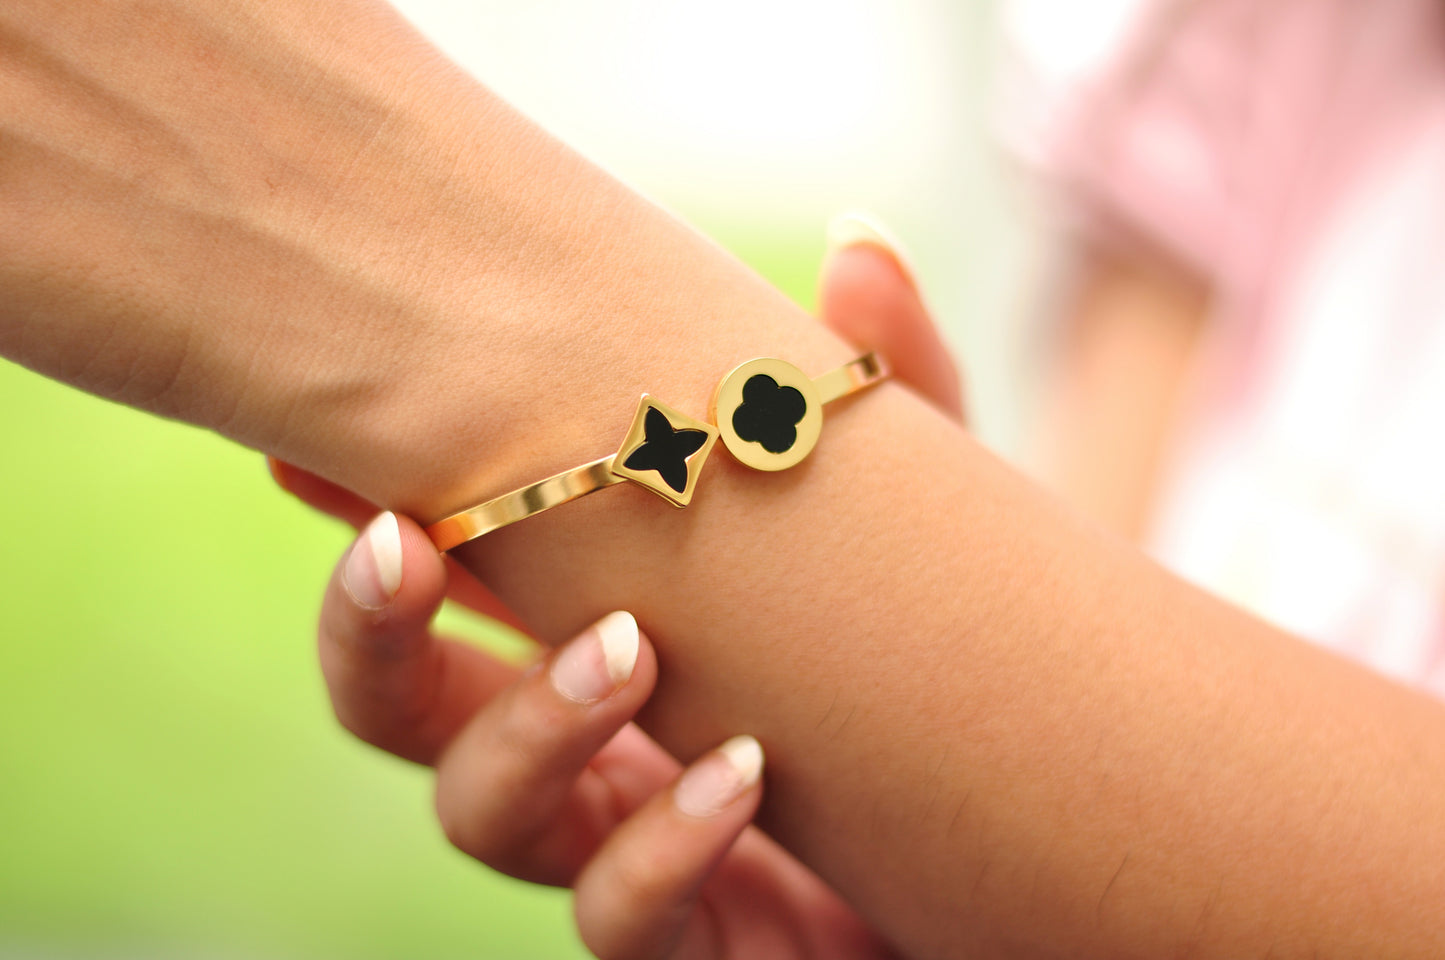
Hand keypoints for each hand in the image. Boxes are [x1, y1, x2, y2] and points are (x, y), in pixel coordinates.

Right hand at [273, 226, 963, 957]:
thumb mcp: (920, 518)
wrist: (1038, 822)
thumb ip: (890, 393)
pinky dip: (657, 851)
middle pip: (400, 710)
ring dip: (531, 728)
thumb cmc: (939, 660)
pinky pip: (622, 921)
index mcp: (592, 627)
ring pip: (484, 817)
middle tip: (409, 542)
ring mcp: (625, 845)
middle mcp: (582, 739)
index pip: (445, 576)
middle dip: (373, 631)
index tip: (315, 452)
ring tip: (627, 648)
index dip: (367, 520)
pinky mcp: (699, 940)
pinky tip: (736, 776)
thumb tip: (864, 241)